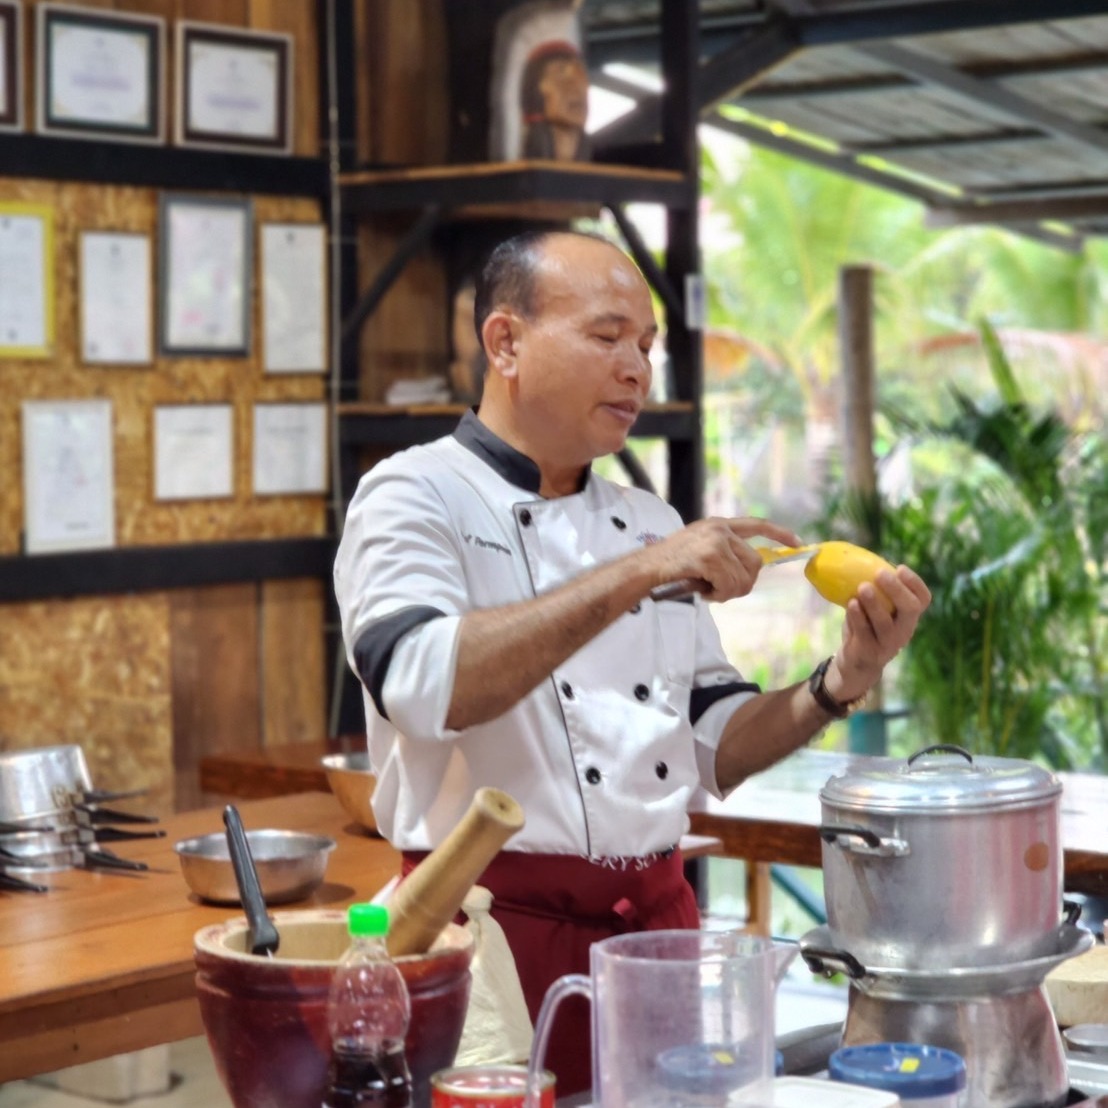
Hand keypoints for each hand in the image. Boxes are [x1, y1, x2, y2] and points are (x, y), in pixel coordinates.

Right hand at [646, 516, 803, 602]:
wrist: (647, 567)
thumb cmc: (672, 563)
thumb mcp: (700, 548)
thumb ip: (724, 552)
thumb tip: (749, 570)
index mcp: (719, 524)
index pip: (757, 524)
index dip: (779, 533)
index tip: (797, 543)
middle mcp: (720, 529)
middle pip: (755, 563)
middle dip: (743, 583)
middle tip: (723, 591)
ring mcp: (715, 542)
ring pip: (743, 578)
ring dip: (727, 592)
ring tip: (708, 590)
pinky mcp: (709, 557)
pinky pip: (729, 585)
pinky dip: (718, 595)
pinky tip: (703, 592)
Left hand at [826, 565, 931, 700]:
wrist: (856, 664)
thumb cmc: (867, 628)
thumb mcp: (875, 610)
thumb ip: (875, 592)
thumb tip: (858, 560)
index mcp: (908, 617)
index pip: (923, 599)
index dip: (915, 583)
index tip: (900, 568)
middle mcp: (904, 630)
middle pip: (911, 609)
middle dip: (896, 590)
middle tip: (880, 574)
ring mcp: (888, 644)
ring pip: (886, 623)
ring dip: (874, 603)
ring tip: (863, 587)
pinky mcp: (869, 652)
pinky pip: (864, 633)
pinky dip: (858, 617)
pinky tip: (851, 604)